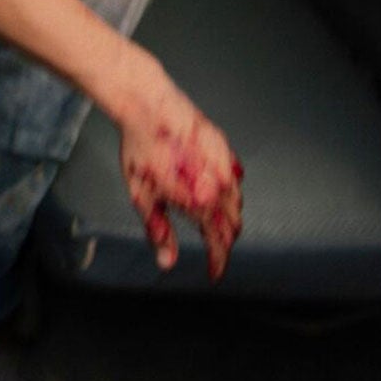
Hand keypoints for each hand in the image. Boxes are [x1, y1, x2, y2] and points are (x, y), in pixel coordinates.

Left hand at [117, 87, 243, 281]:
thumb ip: (159, 232)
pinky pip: (234, 176)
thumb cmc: (143, 149)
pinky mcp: (225, 147)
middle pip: (233, 225)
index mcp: (202, 202)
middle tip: (212, 249)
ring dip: (228, 217)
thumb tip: (166, 260)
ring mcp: (226, 164)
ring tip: (214, 223)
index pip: (219, 243)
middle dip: (223, 241)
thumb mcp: (143, 198)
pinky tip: (218, 189)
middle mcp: (220, 185)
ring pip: (236, 201)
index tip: (214, 272)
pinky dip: (229, 189)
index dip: (218, 262)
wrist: (149, 108)